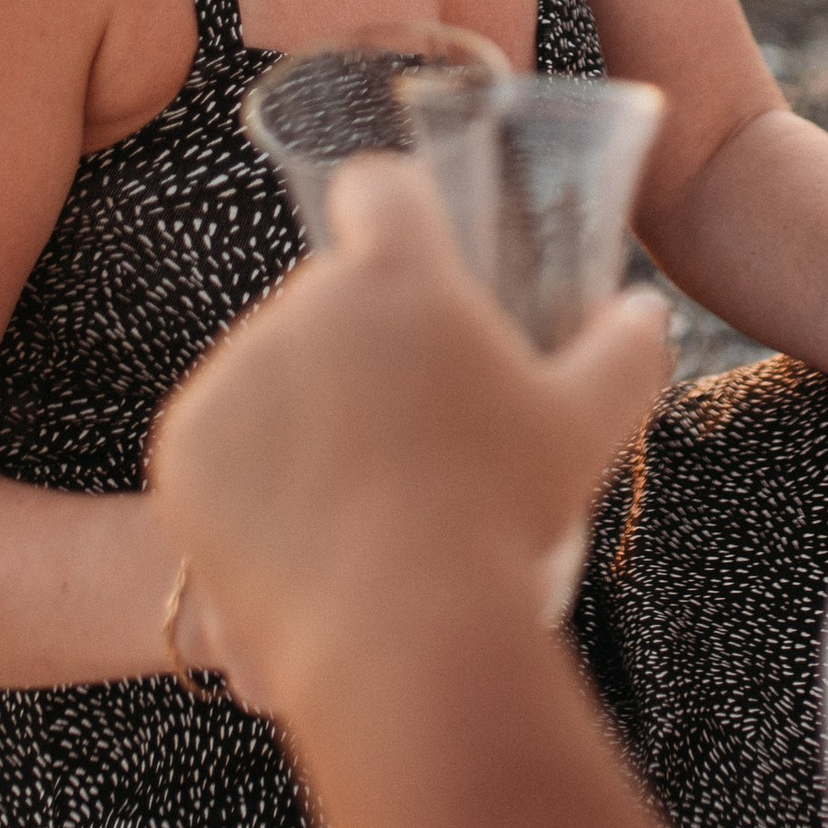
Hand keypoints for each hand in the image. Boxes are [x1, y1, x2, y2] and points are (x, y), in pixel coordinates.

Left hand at [150, 156, 670, 720]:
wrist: (399, 635)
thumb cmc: (502, 518)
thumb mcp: (590, 427)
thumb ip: (624, 350)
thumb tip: (644, 312)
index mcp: (398, 276)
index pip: (381, 192)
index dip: (400, 220)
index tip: (416, 271)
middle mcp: (304, 303)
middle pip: (329, 297)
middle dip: (361, 346)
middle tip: (412, 430)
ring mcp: (233, 372)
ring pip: (270, 371)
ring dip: (305, 412)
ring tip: (363, 500)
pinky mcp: (183, 444)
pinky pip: (219, 440)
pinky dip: (251, 475)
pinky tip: (306, 530)